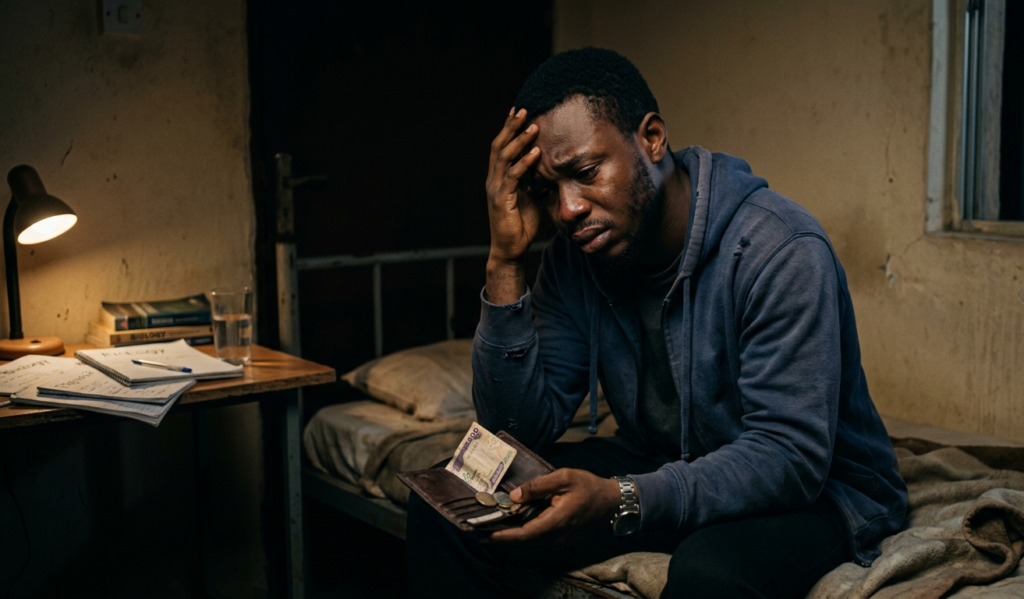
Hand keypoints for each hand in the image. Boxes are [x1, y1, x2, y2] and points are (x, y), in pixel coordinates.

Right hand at [484, 108, 541, 304]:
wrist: (510, 249)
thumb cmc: (521, 224)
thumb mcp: (530, 197)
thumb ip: (533, 181)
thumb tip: (547, 167)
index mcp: (498, 177)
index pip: (501, 147)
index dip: (508, 129)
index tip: (518, 112)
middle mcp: (493, 180)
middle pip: (499, 146)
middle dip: (511, 127)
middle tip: (523, 110)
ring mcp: (495, 189)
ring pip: (504, 158)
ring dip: (519, 141)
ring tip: (532, 126)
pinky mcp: (501, 200)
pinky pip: (514, 177)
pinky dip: (525, 163)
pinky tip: (536, 152)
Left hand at [488, 468, 620, 544]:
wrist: (613, 503)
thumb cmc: (589, 487)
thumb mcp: (563, 478)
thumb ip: (538, 486)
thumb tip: (515, 496)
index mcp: (556, 522)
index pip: (524, 534)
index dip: (503, 536)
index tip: (484, 535)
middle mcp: (556, 536)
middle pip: (524, 539)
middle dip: (502, 534)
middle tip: (480, 527)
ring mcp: (560, 540)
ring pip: (531, 538)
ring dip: (513, 532)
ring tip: (493, 522)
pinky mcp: (562, 538)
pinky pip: (539, 536)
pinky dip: (525, 530)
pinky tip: (515, 520)